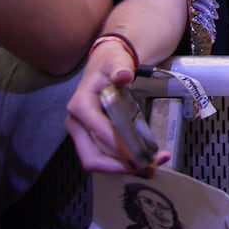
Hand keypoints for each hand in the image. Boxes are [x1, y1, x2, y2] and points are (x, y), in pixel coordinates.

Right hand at [64, 41, 168, 175]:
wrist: (105, 64)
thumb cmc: (110, 63)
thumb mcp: (116, 60)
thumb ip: (120, 66)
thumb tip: (123, 75)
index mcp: (81, 106)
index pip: (98, 132)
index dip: (119, 146)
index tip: (140, 154)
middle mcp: (77, 124)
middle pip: (92, 157)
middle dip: (119, 166)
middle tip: (149, 168)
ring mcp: (83, 133)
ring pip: (98, 160)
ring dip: (122, 168)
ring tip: (151, 168)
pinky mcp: (91, 138)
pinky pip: (104, 155)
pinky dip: (122, 162)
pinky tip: (143, 162)